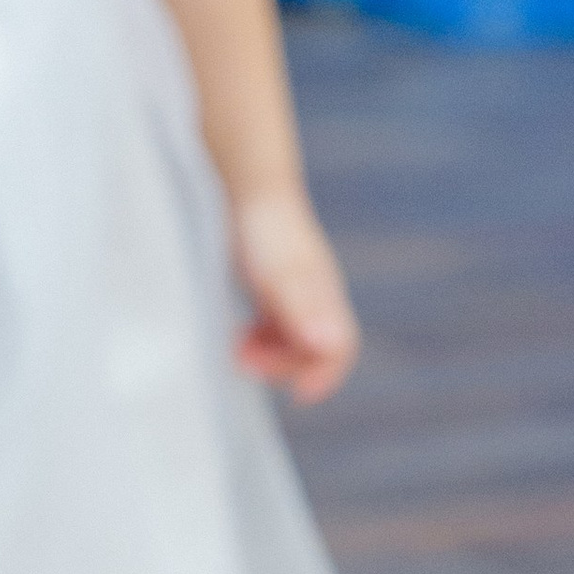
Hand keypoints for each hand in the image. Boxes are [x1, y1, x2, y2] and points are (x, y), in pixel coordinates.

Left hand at [231, 188, 360, 403]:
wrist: (247, 179)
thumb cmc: (262, 225)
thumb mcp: (281, 270)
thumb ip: (305, 306)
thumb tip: (332, 348)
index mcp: (322, 295)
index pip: (338, 349)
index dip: (324, 376)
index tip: (297, 394)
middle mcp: (314, 294)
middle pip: (314, 349)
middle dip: (282, 365)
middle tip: (240, 358)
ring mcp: (293, 288)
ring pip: (293, 339)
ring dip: (268, 354)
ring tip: (235, 348)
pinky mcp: (271, 282)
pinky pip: (275, 324)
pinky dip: (259, 337)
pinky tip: (236, 331)